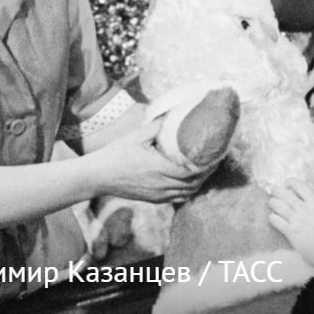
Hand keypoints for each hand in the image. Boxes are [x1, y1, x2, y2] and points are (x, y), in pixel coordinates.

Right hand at [89, 120, 207, 204]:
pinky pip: (177, 198)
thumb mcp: (137, 136)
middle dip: (206, 174)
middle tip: (215, 160)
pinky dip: (188, 191)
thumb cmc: (117, 153)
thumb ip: (157, 126)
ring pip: (187, 193)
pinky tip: (191, 181)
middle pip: (193, 183)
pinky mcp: (153, 200)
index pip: (191, 171)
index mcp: (158, 167)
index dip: (206, 165)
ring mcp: (157, 195)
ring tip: (206, 170)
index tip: (215, 154)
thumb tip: (174, 113)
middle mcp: (160, 184)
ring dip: (199, 183)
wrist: (98, 176)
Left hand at [268, 178, 313, 270]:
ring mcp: (296, 221)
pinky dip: (272, 217)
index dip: (291, 182)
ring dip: (272, 202)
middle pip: (285, 194)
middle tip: (274, 191)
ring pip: (278, 206)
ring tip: (272, 203)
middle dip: (277, 191)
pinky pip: (276, 221)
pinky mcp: (290, 233)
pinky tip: (273, 217)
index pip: (300, 186)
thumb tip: (310, 196)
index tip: (287, 182)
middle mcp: (305, 209)